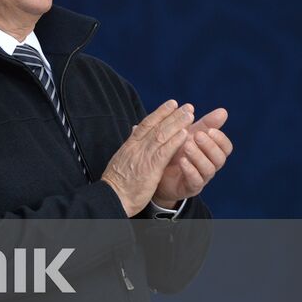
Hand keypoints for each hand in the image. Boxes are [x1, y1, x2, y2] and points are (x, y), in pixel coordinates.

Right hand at [100, 100, 193, 216]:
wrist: (111, 197)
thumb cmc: (117, 182)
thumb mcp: (122, 160)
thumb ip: (130, 147)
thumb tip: (133, 134)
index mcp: (130, 145)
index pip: (146, 124)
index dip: (160, 113)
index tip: (171, 104)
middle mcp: (136, 147)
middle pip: (156, 126)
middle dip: (172, 115)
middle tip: (187, 106)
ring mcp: (142, 156)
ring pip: (161, 135)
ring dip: (177, 123)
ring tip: (190, 114)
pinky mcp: (149, 168)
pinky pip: (163, 152)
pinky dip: (174, 141)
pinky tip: (184, 134)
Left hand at [154, 107, 232, 204]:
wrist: (156, 171)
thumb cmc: (176, 150)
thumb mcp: (188, 134)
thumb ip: (205, 124)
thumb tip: (223, 111)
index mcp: (211, 152)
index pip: (225, 147)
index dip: (220, 138)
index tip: (209, 129)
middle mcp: (209, 165)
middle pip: (219, 158)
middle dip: (209, 145)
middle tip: (197, 135)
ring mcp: (201, 177)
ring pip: (208, 169)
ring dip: (199, 156)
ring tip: (186, 145)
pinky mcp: (190, 187)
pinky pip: (195, 180)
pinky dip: (190, 170)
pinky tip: (182, 160)